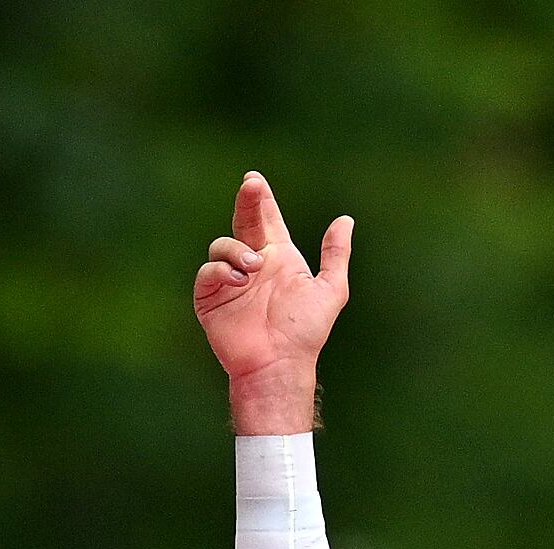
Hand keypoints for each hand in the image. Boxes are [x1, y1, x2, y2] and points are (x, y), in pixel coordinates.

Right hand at [194, 172, 353, 434]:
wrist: (279, 364)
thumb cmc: (305, 333)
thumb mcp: (330, 290)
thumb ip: (336, 255)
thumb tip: (345, 220)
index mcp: (279, 258)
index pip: (267, 220)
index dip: (261, 199)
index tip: (255, 180)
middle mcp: (253, 264)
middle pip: (243, 221)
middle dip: (246, 201)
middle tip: (251, 185)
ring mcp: (230, 280)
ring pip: (222, 245)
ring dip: (236, 248)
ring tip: (253, 266)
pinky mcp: (211, 298)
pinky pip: (208, 271)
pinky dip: (220, 270)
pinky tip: (237, 279)